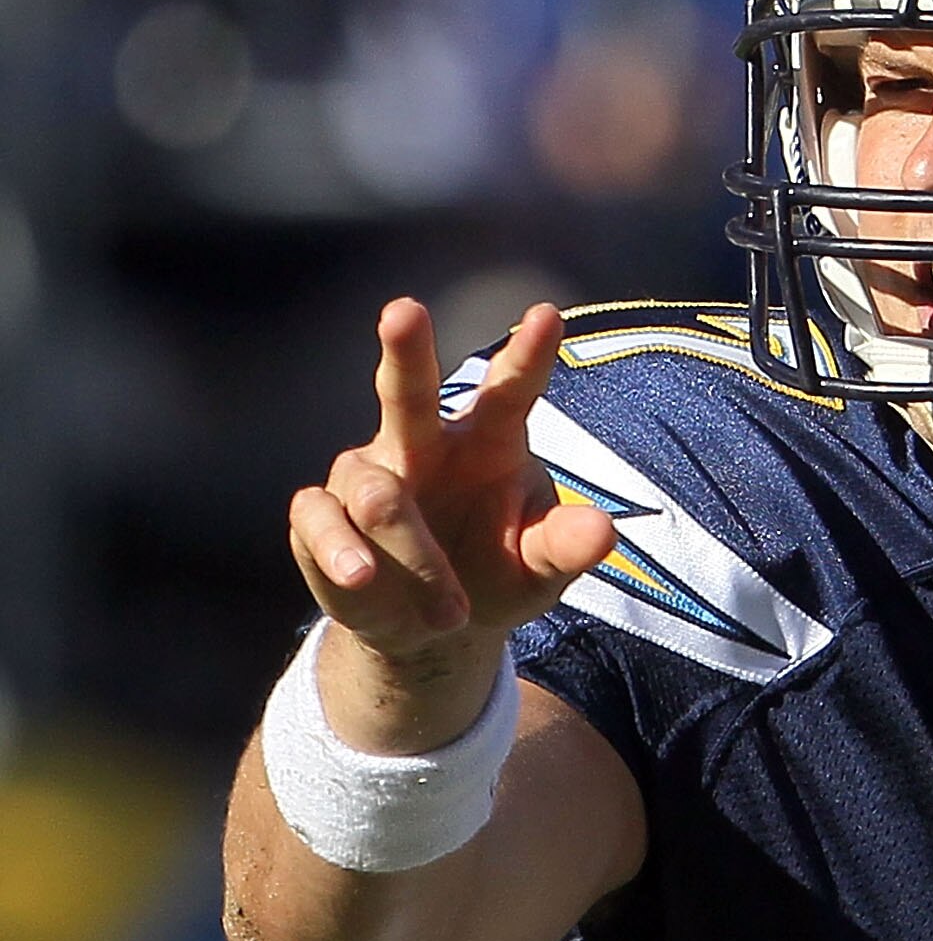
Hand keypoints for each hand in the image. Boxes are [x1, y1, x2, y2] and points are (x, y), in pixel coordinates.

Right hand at [287, 300, 615, 733]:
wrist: (434, 631)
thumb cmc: (495, 574)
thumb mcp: (539, 569)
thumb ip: (564, 546)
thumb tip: (605, 531)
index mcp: (487, 442)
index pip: (508, 393)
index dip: (527, 356)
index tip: (547, 315)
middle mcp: (422, 445)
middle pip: (409, 390)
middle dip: (405, 351)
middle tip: (405, 310)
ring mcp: (366, 476)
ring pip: (373, 488)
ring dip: (407, 544)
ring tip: (450, 610)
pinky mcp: (321, 516)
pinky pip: (319, 519)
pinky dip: (339, 549)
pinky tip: (361, 574)